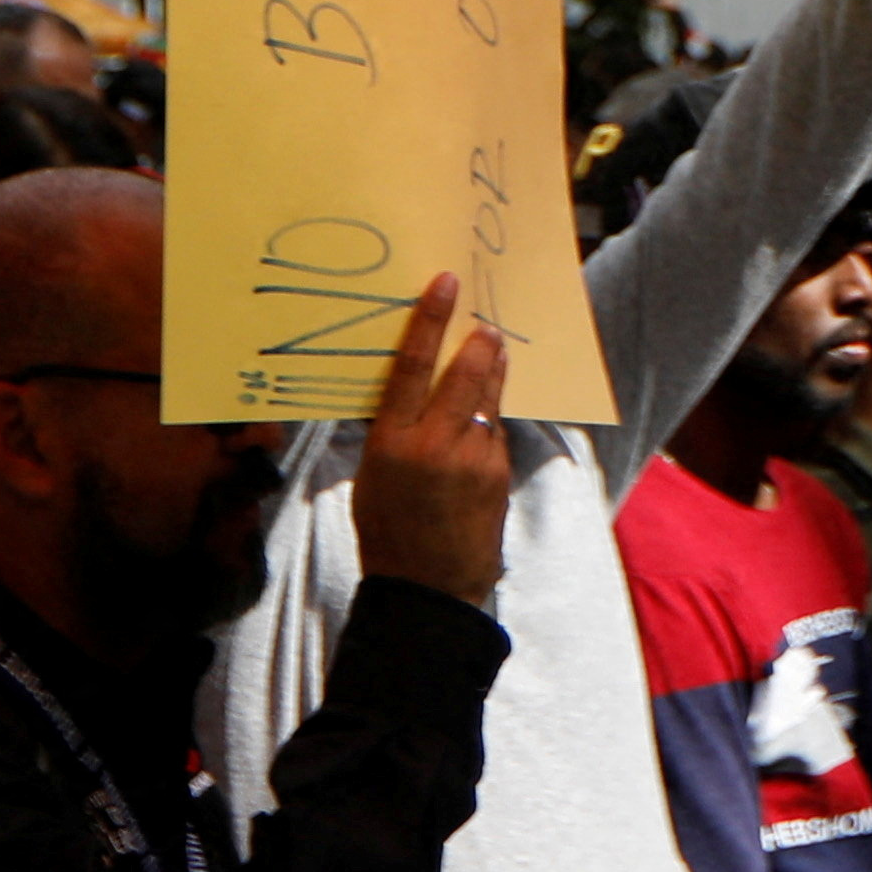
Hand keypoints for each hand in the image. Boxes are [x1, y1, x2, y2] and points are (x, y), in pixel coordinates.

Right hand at [344, 270, 516, 611]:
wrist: (428, 588)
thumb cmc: (388, 529)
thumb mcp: (372, 474)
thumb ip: (392, 428)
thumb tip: (410, 385)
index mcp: (392, 442)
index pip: (412, 366)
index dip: (430, 320)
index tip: (445, 284)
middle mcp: (434, 445)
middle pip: (464, 372)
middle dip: (478, 341)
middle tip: (486, 322)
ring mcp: (473, 459)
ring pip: (489, 397)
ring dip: (492, 371)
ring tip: (493, 351)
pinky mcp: (499, 474)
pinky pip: (496, 431)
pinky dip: (491, 417)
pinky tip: (485, 418)